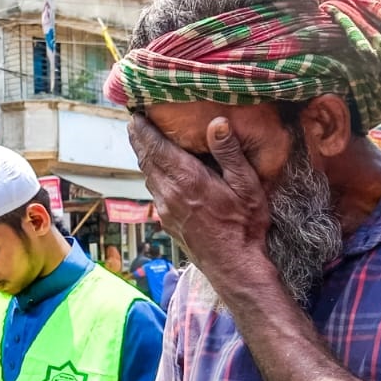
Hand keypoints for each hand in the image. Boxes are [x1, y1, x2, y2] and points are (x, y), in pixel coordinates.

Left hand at [127, 114, 270, 278]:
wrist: (234, 266)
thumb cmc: (245, 225)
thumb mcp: (246, 185)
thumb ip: (229, 153)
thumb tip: (217, 122)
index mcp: (188, 180)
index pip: (156, 148)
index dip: (143, 130)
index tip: (135, 114)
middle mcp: (170, 193)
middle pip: (146, 160)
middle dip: (139, 139)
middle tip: (134, 122)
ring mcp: (166, 209)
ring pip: (148, 176)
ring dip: (145, 157)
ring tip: (146, 142)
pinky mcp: (167, 222)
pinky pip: (155, 191)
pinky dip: (154, 175)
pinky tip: (161, 172)